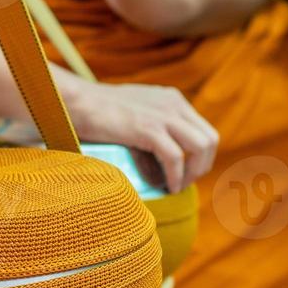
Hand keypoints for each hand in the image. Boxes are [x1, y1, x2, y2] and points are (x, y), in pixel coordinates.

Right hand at [63, 78, 218, 192]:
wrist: (76, 103)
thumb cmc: (98, 113)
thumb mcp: (136, 112)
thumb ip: (153, 126)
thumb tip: (160, 160)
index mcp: (173, 99)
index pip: (205, 131)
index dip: (201, 158)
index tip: (186, 174)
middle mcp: (173, 104)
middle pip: (210, 140)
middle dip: (202, 167)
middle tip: (183, 183)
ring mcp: (163, 115)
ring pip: (200, 148)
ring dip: (192, 173)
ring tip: (176, 187)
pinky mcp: (149, 129)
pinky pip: (175, 158)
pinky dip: (175, 177)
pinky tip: (167, 187)